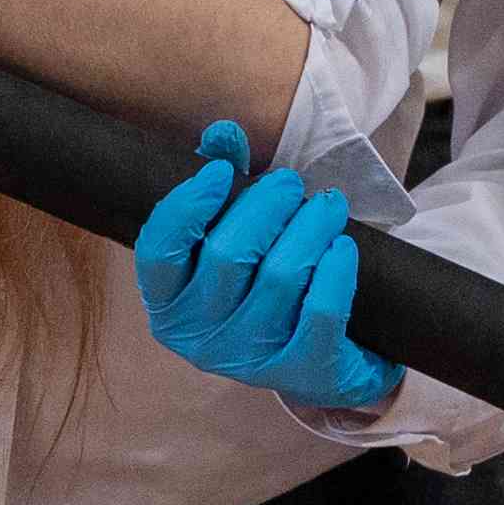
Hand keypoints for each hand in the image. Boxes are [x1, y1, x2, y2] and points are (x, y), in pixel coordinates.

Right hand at [131, 122, 402, 410]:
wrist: (320, 362)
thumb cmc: (264, 288)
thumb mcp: (233, 238)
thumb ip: (220, 183)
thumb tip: (223, 133)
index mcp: (169, 305)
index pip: (160, 251)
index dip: (188, 205)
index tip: (223, 172)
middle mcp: (200, 339)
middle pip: (228, 254)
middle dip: (265, 206)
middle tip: (291, 183)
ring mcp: (250, 361)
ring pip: (279, 276)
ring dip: (309, 227)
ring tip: (328, 205)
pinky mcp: (302, 371)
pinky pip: (320, 311)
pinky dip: (334, 271)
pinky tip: (343, 247)